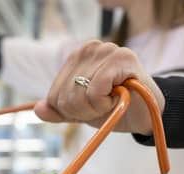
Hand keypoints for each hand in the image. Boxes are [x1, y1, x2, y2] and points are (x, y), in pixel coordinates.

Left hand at [34, 41, 164, 134]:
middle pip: (64, 97)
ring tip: (112, 101)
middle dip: (83, 112)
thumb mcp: (81, 112)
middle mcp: (89, 48)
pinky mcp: (121, 58)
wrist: (145, 115)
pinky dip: (105, 103)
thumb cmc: (115, 109)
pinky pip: (95, 91)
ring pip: (78, 95)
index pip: (54, 95)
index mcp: (76, 58)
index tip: (91, 108)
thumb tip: (38, 109)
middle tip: (104, 106)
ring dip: (96, 109)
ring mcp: (106, 50)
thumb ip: (59, 111)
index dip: (70, 112)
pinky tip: (119, 97)